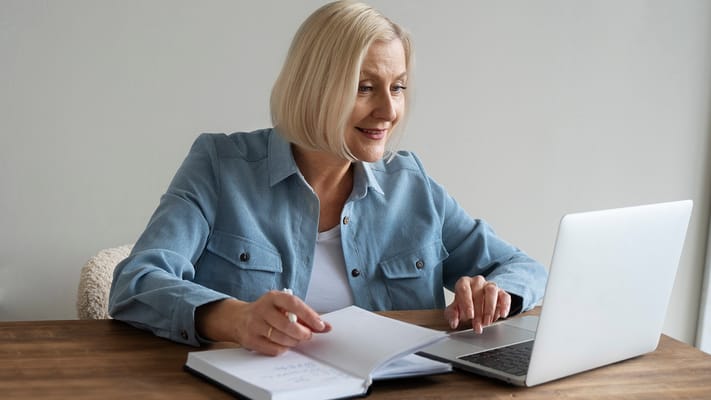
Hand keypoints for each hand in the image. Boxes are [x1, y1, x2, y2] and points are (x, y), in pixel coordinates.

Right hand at [195, 290, 331, 355]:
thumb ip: (304, 315)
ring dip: (293, 342)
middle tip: (308, 335)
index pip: (293, 304)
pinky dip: (283, 348)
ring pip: (281, 338)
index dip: (309, 315)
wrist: (238, 318)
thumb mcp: (283, 307)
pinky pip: (273, 349)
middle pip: (287, 324)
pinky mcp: (250, 339)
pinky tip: (283, 344)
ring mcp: (254, 325)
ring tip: (295, 339)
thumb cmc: (267, 312)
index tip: (320, 325)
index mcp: (273, 297)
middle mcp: (262, 309)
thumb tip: (325, 326)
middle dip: (302, 333)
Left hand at [444, 275, 510, 333]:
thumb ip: (452, 315)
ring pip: (492, 291)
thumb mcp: (454, 310)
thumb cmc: (464, 305)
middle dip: (478, 312)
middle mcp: (477, 282)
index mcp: (464, 283)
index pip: (464, 289)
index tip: (469, 316)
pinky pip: (505, 296)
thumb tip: (454, 323)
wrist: (474, 304)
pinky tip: (502, 315)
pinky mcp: (501, 292)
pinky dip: (505, 306)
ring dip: (490, 309)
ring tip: (487, 322)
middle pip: (478, 293)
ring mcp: (490, 286)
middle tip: (477, 325)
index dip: (467, 303)